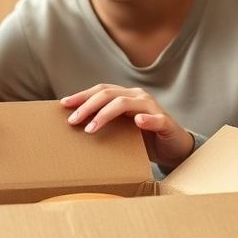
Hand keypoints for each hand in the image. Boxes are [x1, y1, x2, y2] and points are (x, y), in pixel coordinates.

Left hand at [60, 84, 194, 168]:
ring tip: (90, 128)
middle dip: (87, 106)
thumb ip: (104, 123)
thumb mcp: (120, 129)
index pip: (100, 90)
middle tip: (72, 121)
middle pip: (108, 94)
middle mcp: (138, 97)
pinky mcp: (165, 122)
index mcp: (125, 96)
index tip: (63, 104)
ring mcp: (152, 107)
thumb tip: (75, 125)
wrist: (174, 148)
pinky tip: (137, 123)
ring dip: (105, 115)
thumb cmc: (143, 138)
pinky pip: (155, 119)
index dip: (82, 96)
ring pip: (124, 103)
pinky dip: (146, 120)